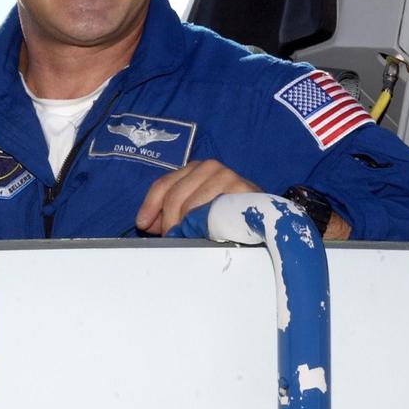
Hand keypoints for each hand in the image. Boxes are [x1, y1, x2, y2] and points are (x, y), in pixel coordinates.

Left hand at [135, 159, 258, 235]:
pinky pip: (212, 212)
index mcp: (195, 168)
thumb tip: (145, 223)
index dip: (150, 205)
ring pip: (190, 206)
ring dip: (186, 228)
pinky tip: (205, 236)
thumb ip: (169, 212)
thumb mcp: (194, 209)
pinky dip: (204, 226)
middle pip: (174, 197)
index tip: (142, 224)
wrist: (266, 215)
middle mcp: (210, 167)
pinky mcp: (242, 191)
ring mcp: (227, 176)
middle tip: (173, 241)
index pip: (163, 184)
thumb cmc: (226, 213)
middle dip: (169, 223)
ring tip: (190, 241)